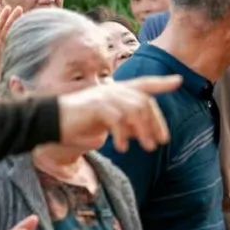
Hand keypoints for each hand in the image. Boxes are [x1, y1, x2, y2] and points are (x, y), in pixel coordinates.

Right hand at [58, 75, 181, 151]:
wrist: (50, 121)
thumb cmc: (80, 123)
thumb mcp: (108, 123)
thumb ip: (127, 124)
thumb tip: (145, 133)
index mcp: (117, 91)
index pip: (144, 84)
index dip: (161, 82)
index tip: (179, 81)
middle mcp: (113, 90)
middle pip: (145, 102)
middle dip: (156, 123)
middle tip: (161, 142)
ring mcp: (104, 96)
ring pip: (135, 109)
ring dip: (144, 131)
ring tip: (148, 148)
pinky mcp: (95, 106)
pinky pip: (117, 119)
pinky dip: (123, 135)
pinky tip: (123, 148)